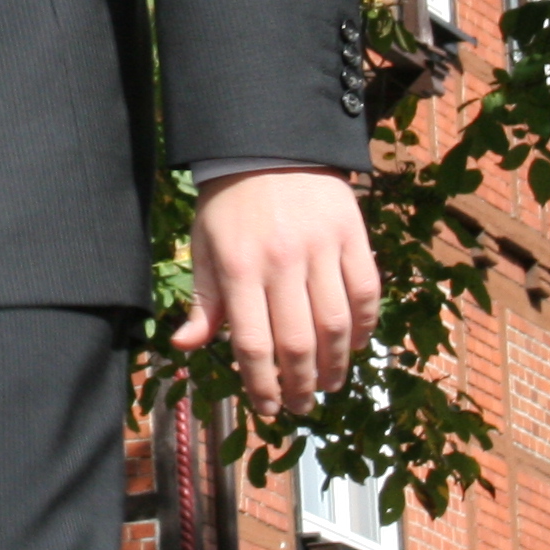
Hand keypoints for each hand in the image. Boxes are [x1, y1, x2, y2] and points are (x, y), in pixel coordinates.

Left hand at [173, 167, 380, 420]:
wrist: (268, 142)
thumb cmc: (229, 202)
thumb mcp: (204, 247)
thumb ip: (203, 301)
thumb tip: (184, 346)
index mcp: (239, 268)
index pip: (253, 344)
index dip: (262, 385)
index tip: (268, 408)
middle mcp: (281, 261)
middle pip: (298, 343)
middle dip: (301, 385)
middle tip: (303, 405)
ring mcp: (321, 247)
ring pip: (335, 323)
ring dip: (336, 364)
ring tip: (330, 384)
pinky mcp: (351, 234)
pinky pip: (365, 291)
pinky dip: (363, 325)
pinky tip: (354, 344)